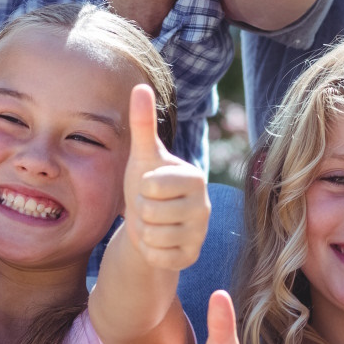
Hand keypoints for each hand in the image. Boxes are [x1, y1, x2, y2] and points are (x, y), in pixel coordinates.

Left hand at [120, 83, 208, 271]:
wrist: (148, 223)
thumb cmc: (146, 184)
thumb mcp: (142, 155)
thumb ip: (142, 122)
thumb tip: (140, 86)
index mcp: (194, 176)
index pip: (153, 186)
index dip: (142, 188)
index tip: (150, 186)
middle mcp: (204, 205)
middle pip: (151, 212)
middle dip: (140, 211)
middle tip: (148, 207)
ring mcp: (200, 233)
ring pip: (153, 235)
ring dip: (143, 231)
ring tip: (152, 223)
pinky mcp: (191, 256)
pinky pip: (158, 256)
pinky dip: (149, 250)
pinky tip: (157, 241)